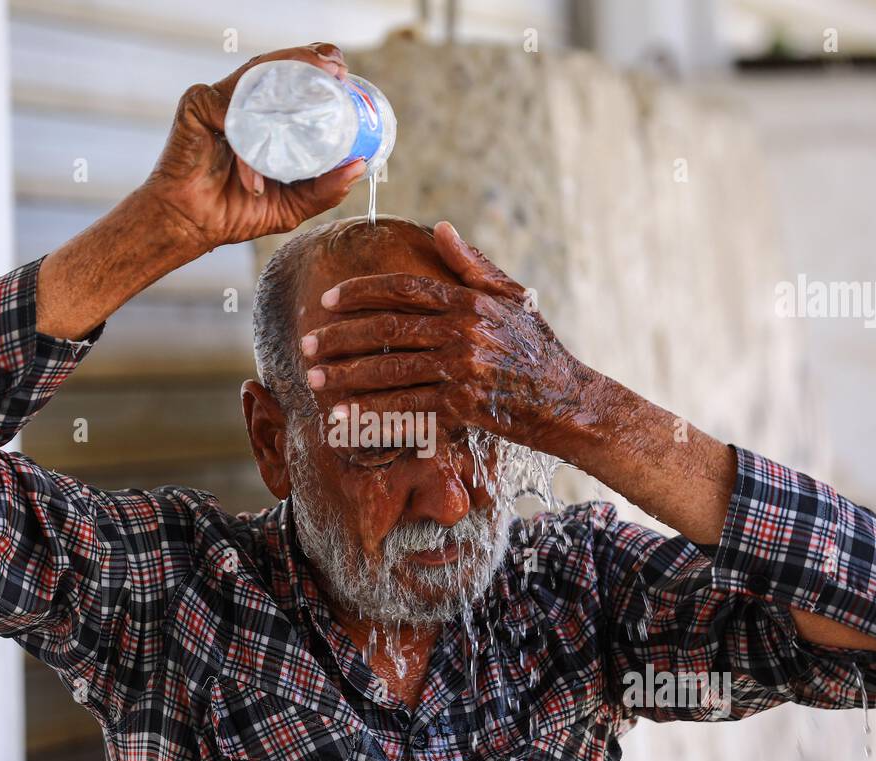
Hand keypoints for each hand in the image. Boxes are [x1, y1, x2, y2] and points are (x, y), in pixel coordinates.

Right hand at [143, 42, 367, 252]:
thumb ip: (324, 188)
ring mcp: (218, 101)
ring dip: (290, 70)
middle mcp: (241, 103)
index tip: (344, 74)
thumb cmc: (235, 212)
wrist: (190, 227)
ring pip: (257, 75)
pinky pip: (231, 108)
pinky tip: (259, 154)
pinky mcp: (197, 107)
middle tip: (337, 71)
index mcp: (262, 117)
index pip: (290, 80)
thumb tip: (359, 166)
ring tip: (320, 76)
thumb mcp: (292, 204)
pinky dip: (249, 131)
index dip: (317, 68)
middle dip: (309, 60)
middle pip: (276, 68)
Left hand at [301, 222, 595, 456]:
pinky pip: (407, 409)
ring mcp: (463, 369)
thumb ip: (472, 265)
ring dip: (347, 376)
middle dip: (340, 337)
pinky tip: (345, 417)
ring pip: (390, 371)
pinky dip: (372, 414)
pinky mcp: (463, 407)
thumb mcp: (510, 299)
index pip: (403, 290)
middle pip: (387, 330)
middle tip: (307, 344)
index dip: (360, 293)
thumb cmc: (537, 349)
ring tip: (316, 380)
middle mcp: (464, 331)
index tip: (327, 301)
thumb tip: (440, 228)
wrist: (567, 401)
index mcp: (469, 301)